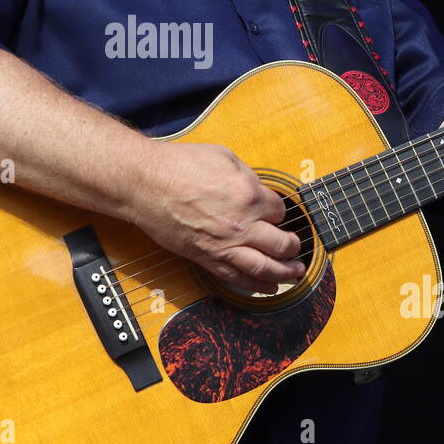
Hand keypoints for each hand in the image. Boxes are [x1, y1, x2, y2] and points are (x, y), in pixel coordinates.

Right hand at [124, 140, 305, 292]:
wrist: (146, 184)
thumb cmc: (179, 165)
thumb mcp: (223, 156)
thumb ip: (247, 175)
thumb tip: (257, 188)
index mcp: (250, 195)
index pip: (280, 211)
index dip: (280, 212)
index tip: (276, 213)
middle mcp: (242, 225)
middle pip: (281, 244)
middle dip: (292, 247)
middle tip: (297, 248)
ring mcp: (224, 245)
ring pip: (265, 268)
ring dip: (285, 273)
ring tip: (295, 273)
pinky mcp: (206, 258)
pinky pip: (236, 278)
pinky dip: (256, 286)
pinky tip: (268, 287)